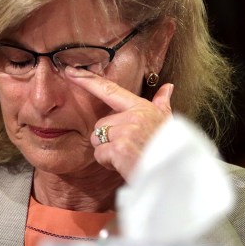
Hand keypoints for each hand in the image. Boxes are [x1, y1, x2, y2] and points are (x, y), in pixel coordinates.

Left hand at [63, 66, 173, 180]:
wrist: (174, 173)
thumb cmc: (169, 149)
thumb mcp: (167, 122)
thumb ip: (162, 104)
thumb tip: (168, 87)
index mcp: (142, 107)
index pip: (110, 90)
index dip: (88, 80)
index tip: (70, 72)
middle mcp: (133, 116)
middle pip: (100, 124)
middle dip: (108, 140)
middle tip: (129, 149)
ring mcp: (126, 131)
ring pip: (97, 139)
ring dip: (107, 152)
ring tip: (128, 157)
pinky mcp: (119, 147)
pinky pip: (99, 154)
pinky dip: (108, 163)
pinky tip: (124, 165)